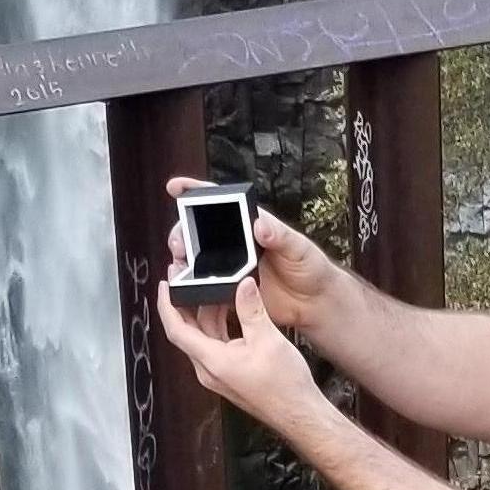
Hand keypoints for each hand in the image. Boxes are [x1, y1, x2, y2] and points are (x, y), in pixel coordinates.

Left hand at [156, 274, 323, 438]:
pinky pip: (216, 344)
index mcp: (212, 362)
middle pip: (188, 332)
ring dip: (207, 313)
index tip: (164, 286)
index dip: (166, 305)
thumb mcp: (268, 340)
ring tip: (216, 289)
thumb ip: (252, 309)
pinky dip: (219, 325)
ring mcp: (217, 373)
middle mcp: (208, 370)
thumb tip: (243, 284)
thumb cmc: (285, 387)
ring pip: (203, 337)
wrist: (299, 413)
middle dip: (186, 304)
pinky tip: (230, 311)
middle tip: (188, 280)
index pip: (176, 330)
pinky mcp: (228, 374)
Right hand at [165, 177, 342, 335]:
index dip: (195, 191)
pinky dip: (193, 284)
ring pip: (197, 257)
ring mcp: (231, 266)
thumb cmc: (311, 268)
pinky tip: (186, 285)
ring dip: (183, 259)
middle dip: (181, 231)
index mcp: (251, 224)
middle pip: (198, 230)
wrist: (314, 303)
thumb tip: (259, 225)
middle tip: (179, 242)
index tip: (175, 187)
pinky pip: (206, 285)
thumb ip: (280, 235)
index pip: (220, 202)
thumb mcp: (299, 246)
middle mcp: (237, 243)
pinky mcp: (231, 289)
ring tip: (180, 263)